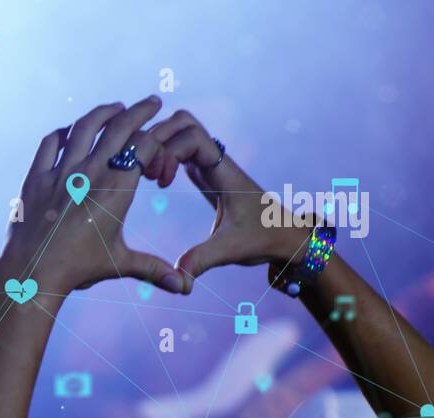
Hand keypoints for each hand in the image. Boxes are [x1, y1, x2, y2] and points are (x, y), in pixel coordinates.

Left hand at [4, 96, 187, 295]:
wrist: (32, 273)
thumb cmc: (78, 269)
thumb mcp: (119, 264)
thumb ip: (154, 269)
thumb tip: (184, 288)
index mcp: (116, 189)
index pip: (144, 145)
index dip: (156, 137)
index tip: (161, 135)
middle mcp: (90, 173)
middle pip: (119, 126)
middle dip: (139, 110)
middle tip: (152, 101)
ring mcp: (61, 172)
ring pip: (84, 126)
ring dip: (103, 112)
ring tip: (116, 107)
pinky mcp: (36, 177)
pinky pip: (51, 142)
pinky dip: (64, 131)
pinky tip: (72, 130)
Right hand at [144, 110, 313, 283]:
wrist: (285, 236)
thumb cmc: (263, 239)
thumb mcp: (230, 250)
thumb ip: (201, 260)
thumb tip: (178, 280)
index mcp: (224, 171)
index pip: (191, 136)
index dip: (168, 151)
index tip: (161, 183)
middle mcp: (216, 161)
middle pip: (182, 121)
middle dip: (158, 139)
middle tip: (148, 173)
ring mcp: (210, 164)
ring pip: (179, 129)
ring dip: (158, 144)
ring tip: (150, 176)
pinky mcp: (204, 173)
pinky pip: (179, 147)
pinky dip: (162, 154)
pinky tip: (156, 180)